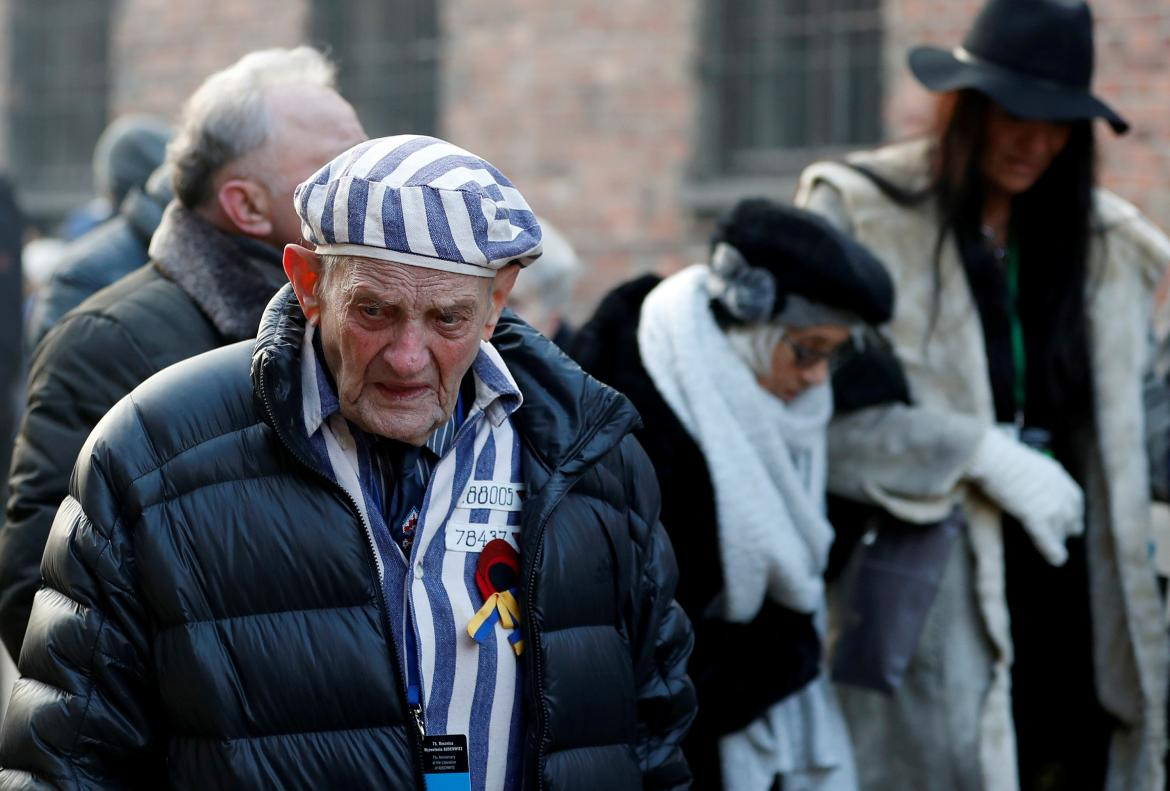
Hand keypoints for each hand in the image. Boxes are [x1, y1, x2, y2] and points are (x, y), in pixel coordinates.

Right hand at [966, 427, 1084, 564]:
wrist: (987, 454)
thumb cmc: (988, 453)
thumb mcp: (1010, 459)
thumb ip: (1016, 470)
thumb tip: (1002, 471)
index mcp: (1052, 472)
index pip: (1072, 495)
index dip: (1071, 509)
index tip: (1070, 516)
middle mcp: (1057, 487)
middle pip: (1071, 513)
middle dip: (1068, 526)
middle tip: (1065, 537)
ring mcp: (1049, 502)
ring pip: (1061, 529)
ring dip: (1059, 540)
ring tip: (1057, 553)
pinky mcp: (1036, 516)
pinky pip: (1049, 539)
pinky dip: (1054, 552)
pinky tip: (1057, 561)